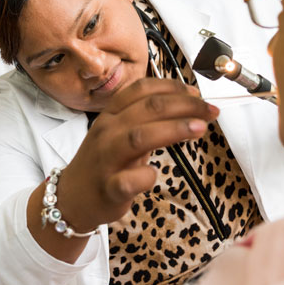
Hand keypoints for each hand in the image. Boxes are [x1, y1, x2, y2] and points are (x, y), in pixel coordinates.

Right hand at [58, 78, 218, 230]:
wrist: (72, 197)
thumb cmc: (105, 161)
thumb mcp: (120, 131)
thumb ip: (148, 119)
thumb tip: (188, 104)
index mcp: (111, 114)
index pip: (142, 89)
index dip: (172, 87)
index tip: (196, 93)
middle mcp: (107, 131)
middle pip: (148, 108)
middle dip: (184, 106)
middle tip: (211, 111)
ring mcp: (106, 159)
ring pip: (140, 136)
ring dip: (174, 129)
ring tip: (201, 128)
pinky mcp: (108, 188)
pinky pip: (129, 180)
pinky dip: (146, 176)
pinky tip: (155, 174)